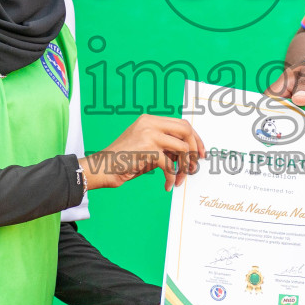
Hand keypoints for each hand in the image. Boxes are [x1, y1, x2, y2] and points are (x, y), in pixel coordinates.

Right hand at [83, 114, 205, 190]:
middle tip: (196, 166)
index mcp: (150, 120)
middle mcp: (150, 123)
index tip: (200, 153)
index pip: (182, 124)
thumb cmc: (125, 161)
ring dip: (185, 167)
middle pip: (186, 131)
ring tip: (181, 179)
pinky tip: (168, 185)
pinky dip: (172, 177)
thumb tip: (189, 154)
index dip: (195, 139)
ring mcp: (149, 134)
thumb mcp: (147, 148)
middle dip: (195, 149)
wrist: (103, 168)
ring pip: (182, 148)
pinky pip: (170, 165)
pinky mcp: (147, 149)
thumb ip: (165, 146)